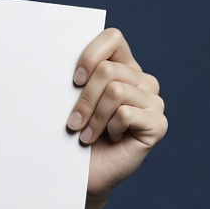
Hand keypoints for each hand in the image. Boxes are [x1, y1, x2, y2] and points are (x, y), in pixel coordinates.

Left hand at [67, 27, 166, 208]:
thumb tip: (51, 52)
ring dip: (93, 116)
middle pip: (108, 70)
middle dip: (84, 98)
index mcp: (122, 65)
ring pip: (116, 91)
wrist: (82, 171)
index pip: (113, 37)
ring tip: (86, 133)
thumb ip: (74, 75)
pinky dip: (109, 128)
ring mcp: (154, 102)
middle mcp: (142, 80)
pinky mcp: (158, 124)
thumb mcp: (70, 98)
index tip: (73, 80)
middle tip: (74, 121)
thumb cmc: (73, 131)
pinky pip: (127, 113)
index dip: (90, 55)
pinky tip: (109, 138)